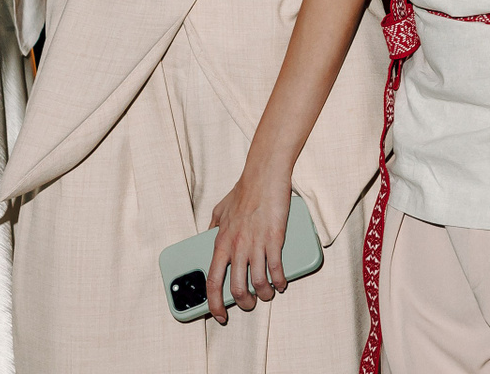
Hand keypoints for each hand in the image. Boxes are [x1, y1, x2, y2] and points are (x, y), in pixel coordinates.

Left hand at [203, 165, 293, 323]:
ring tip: (267, 294)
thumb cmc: (244, 191)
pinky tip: (281, 283)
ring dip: (264, 294)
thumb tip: (208, 237)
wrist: (263, 175)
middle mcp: (237, 246)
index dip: (214, 303)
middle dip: (244, 303)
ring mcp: (256, 244)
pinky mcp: (274, 240)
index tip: (219, 314)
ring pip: (258, 283)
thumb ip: (213, 227)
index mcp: (221, 241)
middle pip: (237, 288)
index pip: (212, 280)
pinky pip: (276, 270)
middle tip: (249, 304)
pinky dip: (279, 282)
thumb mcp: (219, 210)